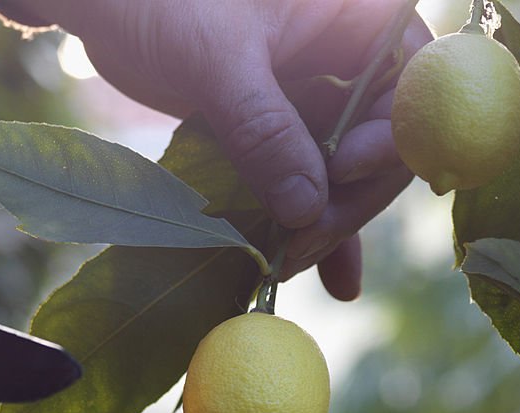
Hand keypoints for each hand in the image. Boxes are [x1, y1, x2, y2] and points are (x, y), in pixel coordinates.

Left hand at [40, 0, 430, 298]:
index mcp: (360, 18)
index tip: (338, 173)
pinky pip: (310, 185)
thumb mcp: (218, 58)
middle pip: (379, 148)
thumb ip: (265, 129)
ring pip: (345, 178)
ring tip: (285, 266)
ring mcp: (319, 101)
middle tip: (298, 246)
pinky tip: (327, 279)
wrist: (108, 5)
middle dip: (344, 203)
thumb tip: (309, 209)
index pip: (411, 90)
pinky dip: (312, 228)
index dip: (385, 141)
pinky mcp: (283, 133)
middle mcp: (351, 59)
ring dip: (323, 228)